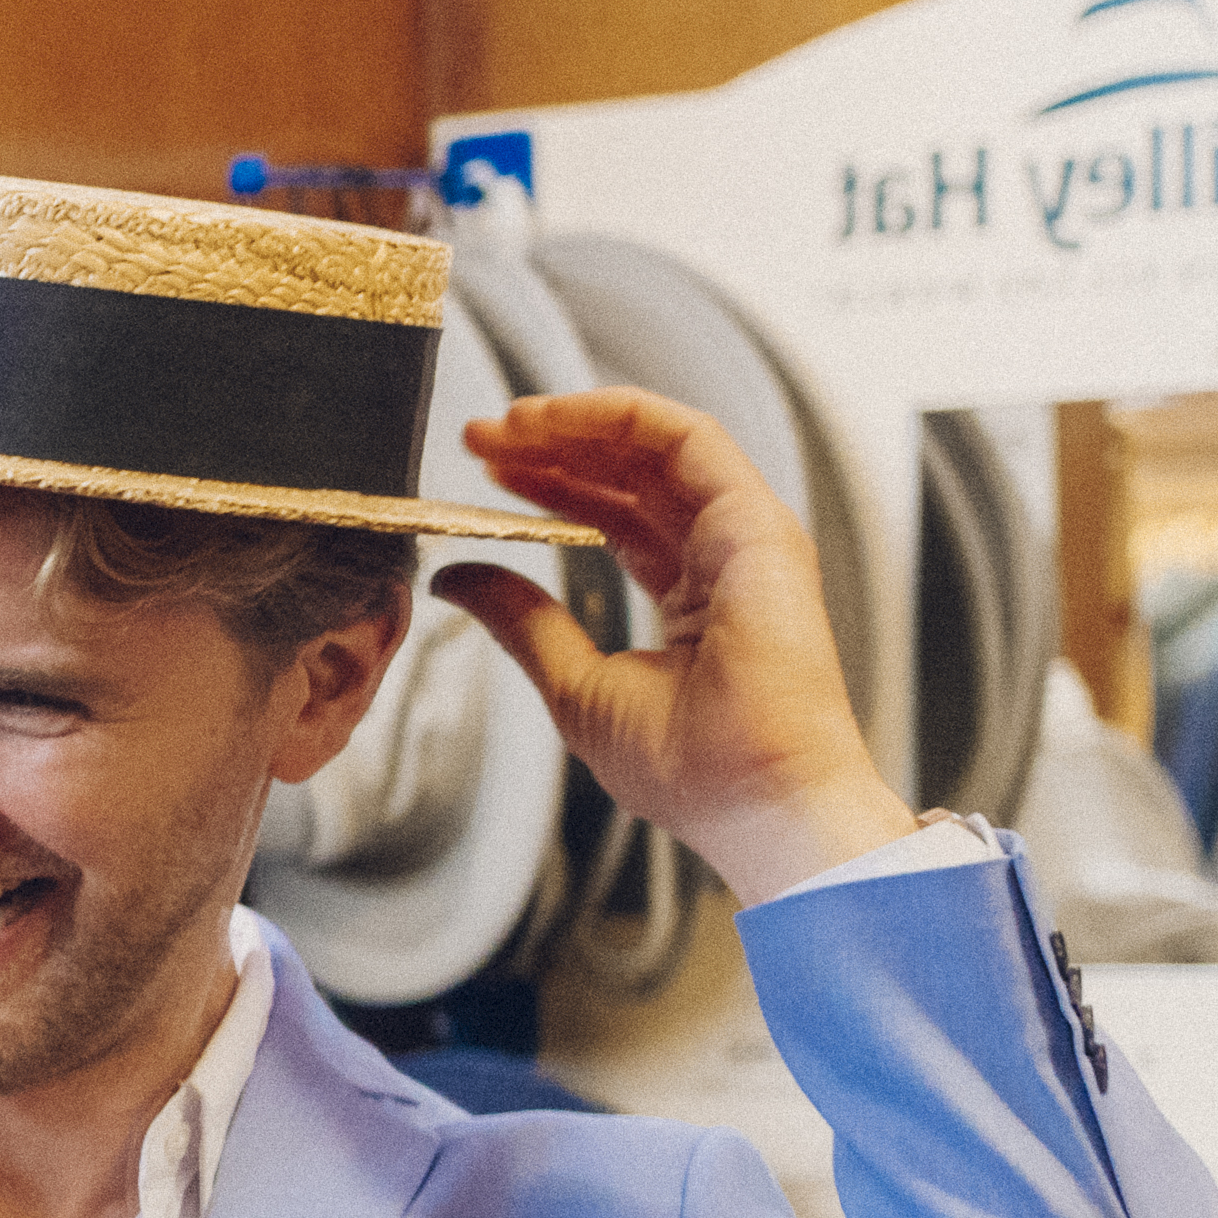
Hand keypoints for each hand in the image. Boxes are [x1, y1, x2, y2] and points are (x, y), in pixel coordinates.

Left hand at [434, 384, 920, 905]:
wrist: (756, 800)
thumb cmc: (695, 772)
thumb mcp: (576, 686)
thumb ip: (523, 623)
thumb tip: (460, 579)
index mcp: (693, 597)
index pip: (619, 515)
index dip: (552, 484)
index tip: (486, 474)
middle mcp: (724, 556)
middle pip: (634, 472)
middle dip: (554, 445)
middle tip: (480, 437)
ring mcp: (746, 536)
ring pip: (657, 445)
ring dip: (576, 423)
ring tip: (502, 425)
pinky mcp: (757, 524)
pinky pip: (687, 440)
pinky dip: (618, 417)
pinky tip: (554, 419)